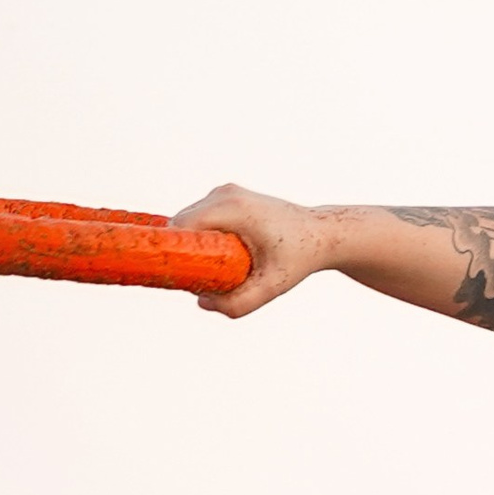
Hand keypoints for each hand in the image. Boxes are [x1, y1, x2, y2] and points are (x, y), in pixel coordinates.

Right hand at [173, 183, 340, 319]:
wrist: (320, 234)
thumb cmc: (299, 257)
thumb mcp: (273, 285)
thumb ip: (240, 302)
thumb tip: (202, 302)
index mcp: (234, 209)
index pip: (182, 225)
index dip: (173, 249)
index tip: (177, 274)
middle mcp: (225, 194)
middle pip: (181, 223)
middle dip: (183, 250)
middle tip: (198, 278)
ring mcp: (225, 192)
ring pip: (188, 219)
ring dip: (192, 243)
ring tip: (212, 268)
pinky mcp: (226, 195)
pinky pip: (199, 216)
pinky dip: (201, 235)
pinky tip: (216, 255)